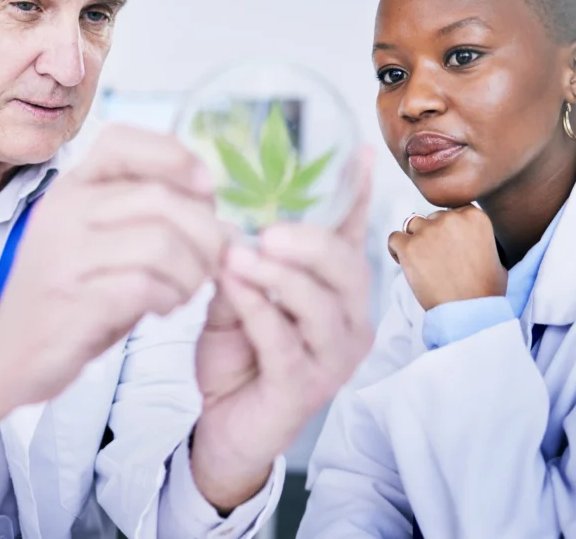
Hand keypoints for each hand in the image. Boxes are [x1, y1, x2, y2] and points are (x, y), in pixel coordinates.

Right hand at [0, 125, 225, 452]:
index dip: (176, 157)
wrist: (11, 352)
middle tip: (211, 262)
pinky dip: (169, 297)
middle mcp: (63, 210)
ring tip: (186, 289)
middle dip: (204, 233)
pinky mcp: (72, 301)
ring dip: (191, 272)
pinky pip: (144, 286)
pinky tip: (163, 308)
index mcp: (72, 187)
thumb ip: (150, 218)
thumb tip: (221, 214)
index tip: (205, 190)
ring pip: (159, 243)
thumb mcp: (103, 239)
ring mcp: (64, 255)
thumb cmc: (72, 292)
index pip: (125, 142)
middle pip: (160, 198)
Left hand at [188, 148, 375, 511]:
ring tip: (237, 255)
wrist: (219, 425)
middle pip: (346, 269)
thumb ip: (241, 262)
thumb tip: (231, 219)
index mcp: (334, 292)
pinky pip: (285, 342)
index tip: (356, 150)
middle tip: (268, 229)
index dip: (356, 193)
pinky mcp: (303, 389)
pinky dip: (259, 310)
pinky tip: (234, 290)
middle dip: (309, 242)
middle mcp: (346, 322)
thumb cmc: (236, 355)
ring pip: (319, 305)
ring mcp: (330, 359)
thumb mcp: (236, 296)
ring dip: (277, 275)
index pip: (350, 236)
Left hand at [386, 206, 506, 311]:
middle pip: (432, 218)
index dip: (449, 229)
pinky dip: (396, 249)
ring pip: (412, 225)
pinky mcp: (409, 246)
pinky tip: (404, 262)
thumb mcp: (495, 255)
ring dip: (415, 239)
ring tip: (420, 261)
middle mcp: (451, 218)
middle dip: (433, 235)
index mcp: (475, 216)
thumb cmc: (485, 290)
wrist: (469, 312)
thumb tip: (466, 236)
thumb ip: (478, 237)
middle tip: (436, 260)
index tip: (450, 247)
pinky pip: (394, 238)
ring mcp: (428, 231)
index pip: (453, 212)